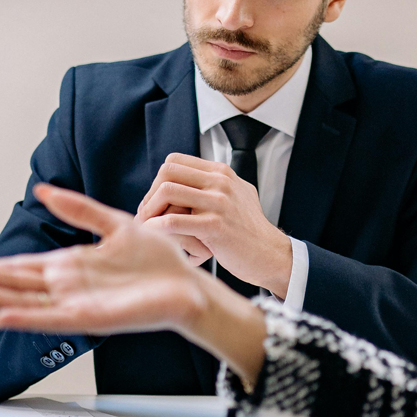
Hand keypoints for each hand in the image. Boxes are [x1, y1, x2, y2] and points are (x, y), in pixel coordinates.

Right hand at [0, 184, 266, 381]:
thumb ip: (79, 209)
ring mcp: (78, 304)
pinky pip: (51, 319)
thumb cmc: (160, 261)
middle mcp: (69, 287)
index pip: (20, 266)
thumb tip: (44, 190)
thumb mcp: (116, 223)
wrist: (190, 285)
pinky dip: (24, 318)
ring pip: (23, 301)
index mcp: (72, 266)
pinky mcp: (92, 319)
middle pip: (12, 284)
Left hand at [136, 154, 292, 297]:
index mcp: (222, 172)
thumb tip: (189, 176)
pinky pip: (172, 221)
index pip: (175, 161)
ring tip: (147, 226)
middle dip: (150, 194)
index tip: (156, 202)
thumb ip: (217, 183)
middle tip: (146, 215)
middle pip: (167, 172)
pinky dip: (156, 228)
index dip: (158, 180)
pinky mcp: (214, 226)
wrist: (269, 255)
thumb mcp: (238, 195)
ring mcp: (219, 203)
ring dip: (149, 209)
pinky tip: (153, 236)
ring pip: (167, 191)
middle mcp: (221, 182)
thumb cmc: (249, 231)